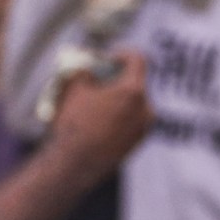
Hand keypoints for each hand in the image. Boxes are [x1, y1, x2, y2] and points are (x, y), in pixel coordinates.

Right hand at [48, 49, 151, 180]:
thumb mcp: (73, 89)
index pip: (137, 60)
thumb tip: (88, 65)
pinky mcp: (139, 142)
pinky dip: (119, 116)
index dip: (122, 54)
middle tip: (98, 82)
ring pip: (134, 103)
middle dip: (116, 79)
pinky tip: (99, 122)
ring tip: (95, 104)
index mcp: (133, 91)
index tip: (108, 59)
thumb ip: (84, 71)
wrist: (73, 165)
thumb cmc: (72, 124)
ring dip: (118, 99)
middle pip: (135, 83)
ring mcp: (144, 127)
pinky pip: (132, 120)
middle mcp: (146, 108)